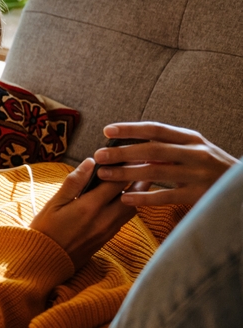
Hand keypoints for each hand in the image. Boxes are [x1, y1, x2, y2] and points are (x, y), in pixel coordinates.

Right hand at [29, 159, 146, 271]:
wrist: (44, 262)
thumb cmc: (44, 230)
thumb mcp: (53, 203)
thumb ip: (73, 182)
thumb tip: (90, 162)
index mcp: (89, 207)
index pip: (117, 181)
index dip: (124, 165)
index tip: (127, 153)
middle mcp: (105, 219)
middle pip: (134, 194)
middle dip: (138, 176)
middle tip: (142, 161)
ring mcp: (108, 230)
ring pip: (133, 207)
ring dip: (135, 192)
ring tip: (134, 177)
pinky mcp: (107, 238)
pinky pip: (124, 218)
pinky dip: (127, 205)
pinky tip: (120, 197)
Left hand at [94, 122, 238, 206]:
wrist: (241, 189)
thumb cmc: (209, 168)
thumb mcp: (193, 151)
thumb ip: (167, 147)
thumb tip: (131, 146)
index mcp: (191, 138)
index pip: (157, 129)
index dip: (131, 129)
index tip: (107, 130)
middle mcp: (195, 152)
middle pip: (153, 149)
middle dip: (123, 151)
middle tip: (98, 155)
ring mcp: (197, 174)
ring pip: (156, 171)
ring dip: (126, 173)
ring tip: (104, 175)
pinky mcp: (198, 195)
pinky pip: (165, 196)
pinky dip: (143, 197)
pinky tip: (125, 198)